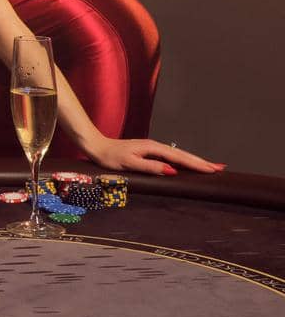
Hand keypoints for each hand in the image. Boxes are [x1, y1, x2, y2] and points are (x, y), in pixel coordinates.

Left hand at [87, 137, 223, 174]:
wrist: (96, 146)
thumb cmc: (110, 157)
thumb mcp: (129, 164)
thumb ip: (150, 167)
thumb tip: (172, 171)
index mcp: (153, 148)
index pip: (180, 158)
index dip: (197, 164)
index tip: (213, 169)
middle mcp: (155, 146)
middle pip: (183, 155)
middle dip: (201, 162)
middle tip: (220, 168)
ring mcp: (153, 148)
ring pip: (179, 155)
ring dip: (195, 161)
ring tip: (211, 167)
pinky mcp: (149, 152)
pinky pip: (172, 157)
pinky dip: (183, 161)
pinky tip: (188, 166)